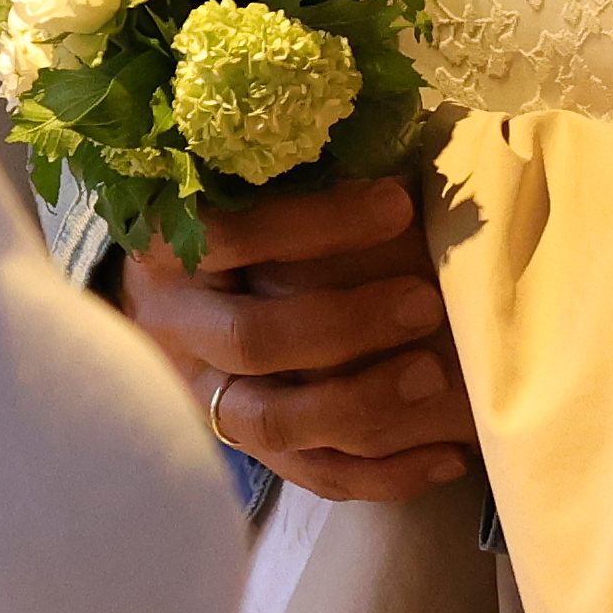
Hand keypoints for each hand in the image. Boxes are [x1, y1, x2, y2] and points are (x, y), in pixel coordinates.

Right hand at [121, 164, 476, 501]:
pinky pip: (312, 476)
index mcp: (172, 249)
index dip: (320, 224)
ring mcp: (206, 400)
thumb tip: (405, 137)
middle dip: (346, 324)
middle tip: (424, 303)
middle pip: (254, 341)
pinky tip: (447, 459)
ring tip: (434, 380)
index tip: (398, 204)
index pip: (238, 237)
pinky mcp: (247, 453)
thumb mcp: (239, 189)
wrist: (165, 303)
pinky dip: (384, 475)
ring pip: (275, 424)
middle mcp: (177, 331)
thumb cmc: (229, 226)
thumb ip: (298, 175)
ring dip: (362, 404)